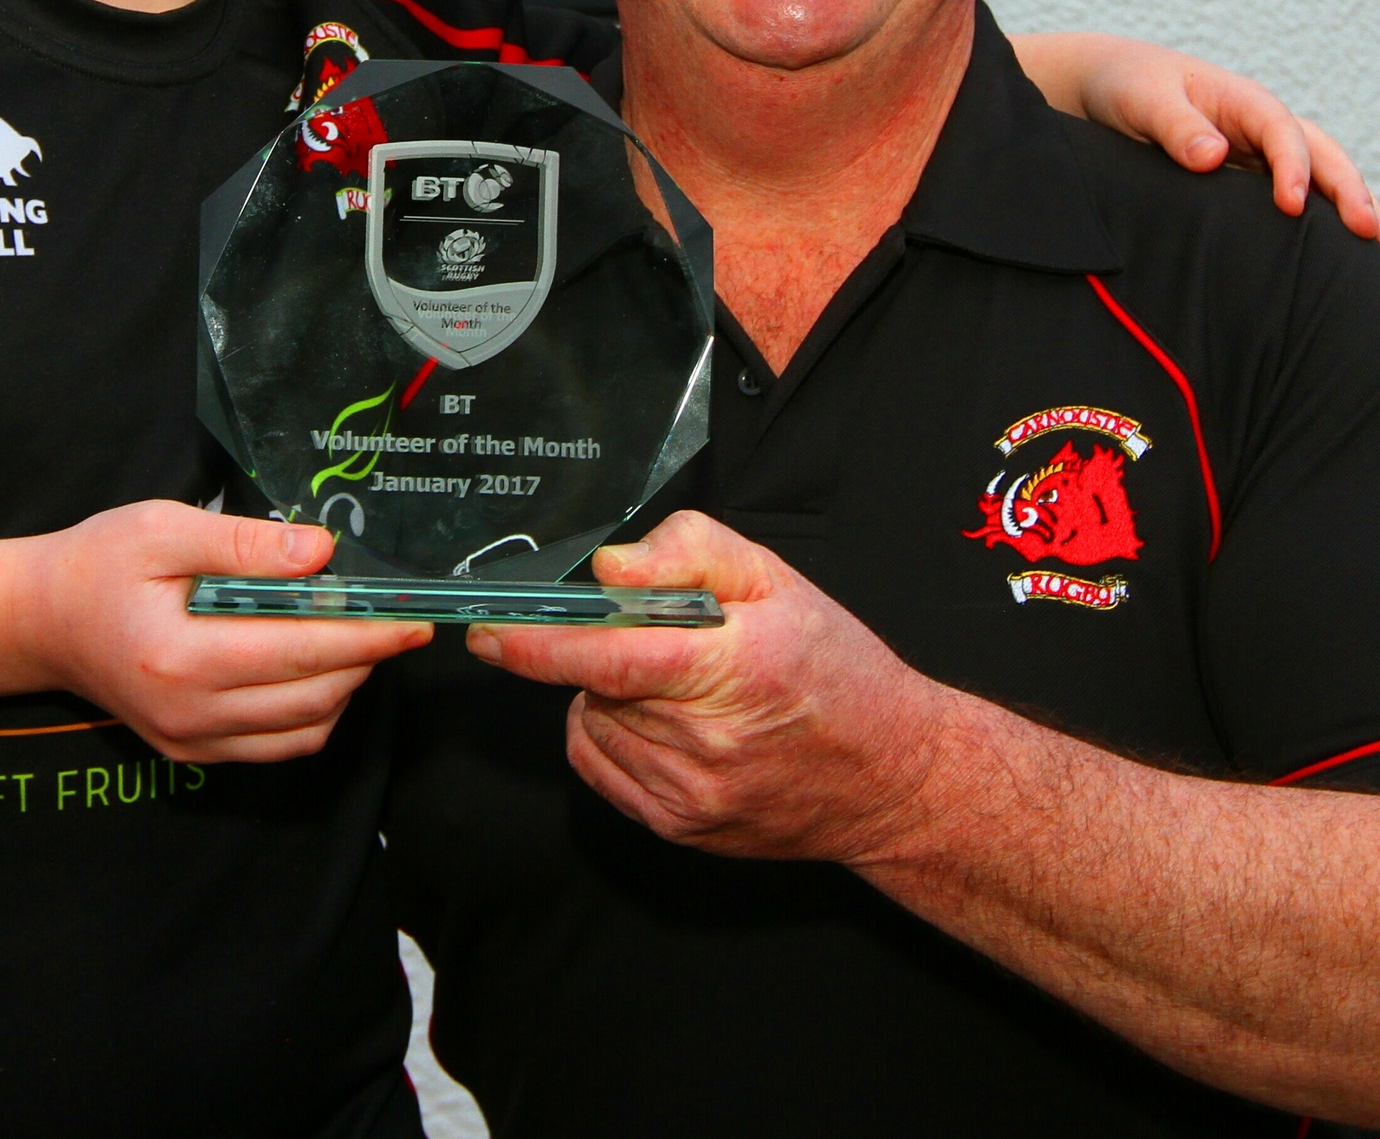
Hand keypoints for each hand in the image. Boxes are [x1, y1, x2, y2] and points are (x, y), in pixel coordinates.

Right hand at [22, 501, 428, 762]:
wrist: (43, 620)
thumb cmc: (99, 564)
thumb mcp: (163, 529)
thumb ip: (244, 544)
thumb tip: (321, 553)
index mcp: (181, 657)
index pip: (301, 654)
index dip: (367, 637)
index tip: (414, 619)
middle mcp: (189, 714)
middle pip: (313, 698)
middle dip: (366, 661)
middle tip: (395, 621)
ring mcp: (190, 742)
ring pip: (303, 731)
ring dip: (344, 689)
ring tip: (355, 638)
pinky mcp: (192, 753)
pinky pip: (276, 747)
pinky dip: (312, 713)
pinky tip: (316, 669)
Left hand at [464, 511, 956, 861]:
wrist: (891, 777)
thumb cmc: (839, 672)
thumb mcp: (778, 582)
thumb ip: (690, 552)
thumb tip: (611, 569)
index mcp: (734, 669)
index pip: (609, 659)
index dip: (538, 645)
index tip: (489, 630)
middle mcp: (707, 742)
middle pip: (596, 685)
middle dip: (605, 652)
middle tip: (663, 641)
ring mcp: (690, 795)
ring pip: (593, 725)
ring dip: (610, 697)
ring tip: (680, 686)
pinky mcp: (680, 827)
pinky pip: (602, 768)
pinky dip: (612, 736)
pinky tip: (665, 722)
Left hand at [1022, 33, 1379, 259]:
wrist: (1113, 87)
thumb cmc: (1128, 87)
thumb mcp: (1142, 100)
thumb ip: (1174, 126)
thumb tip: (1212, 155)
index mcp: (1241, 101)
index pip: (1280, 131)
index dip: (1291, 166)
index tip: (1291, 205)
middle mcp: (1264, 128)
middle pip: (1322, 155)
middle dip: (1351, 192)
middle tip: (1375, 235)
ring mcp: (1265, 156)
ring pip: (1324, 180)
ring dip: (1359, 209)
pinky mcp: (1255, 184)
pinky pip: (1302, 203)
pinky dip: (1328, 225)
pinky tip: (1355, 260)